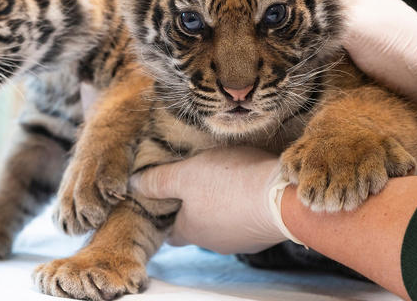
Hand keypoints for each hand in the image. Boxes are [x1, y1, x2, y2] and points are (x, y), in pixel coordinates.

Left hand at [130, 147, 298, 254]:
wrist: (282, 197)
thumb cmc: (229, 183)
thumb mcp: (185, 174)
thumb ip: (158, 181)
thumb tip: (134, 186)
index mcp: (190, 230)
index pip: (169, 231)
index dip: (165, 214)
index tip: (165, 199)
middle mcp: (213, 242)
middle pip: (196, 226)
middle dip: (194, 208)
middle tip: (194, 184)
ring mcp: (241, 240)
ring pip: (222, 223)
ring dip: (221, 205)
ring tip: (224, 179)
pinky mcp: (264, 232)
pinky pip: (247, 218)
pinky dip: (244, 205)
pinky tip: (248, 186)